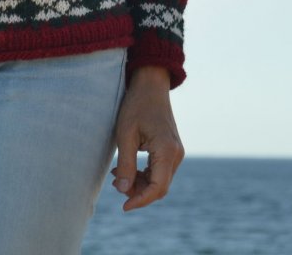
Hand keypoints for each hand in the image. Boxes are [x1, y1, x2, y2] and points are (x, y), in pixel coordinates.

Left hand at [111, 65, 183, 210]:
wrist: (150, 84)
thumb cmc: (136, 105)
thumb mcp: (125, 134)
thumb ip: (126, 164)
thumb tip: (124, 191)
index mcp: (167, 150)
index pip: (157, 188)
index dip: (140, 200)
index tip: (124, 207)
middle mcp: (176, 154)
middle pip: (159, 187)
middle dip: (138, 192)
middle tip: (115, 184)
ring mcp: (176, 151)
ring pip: (160, 180)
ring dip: (140, 183)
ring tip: (118, 175)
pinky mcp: (171, 149)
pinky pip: (160, 170)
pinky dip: (145, 174)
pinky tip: (128, 168)